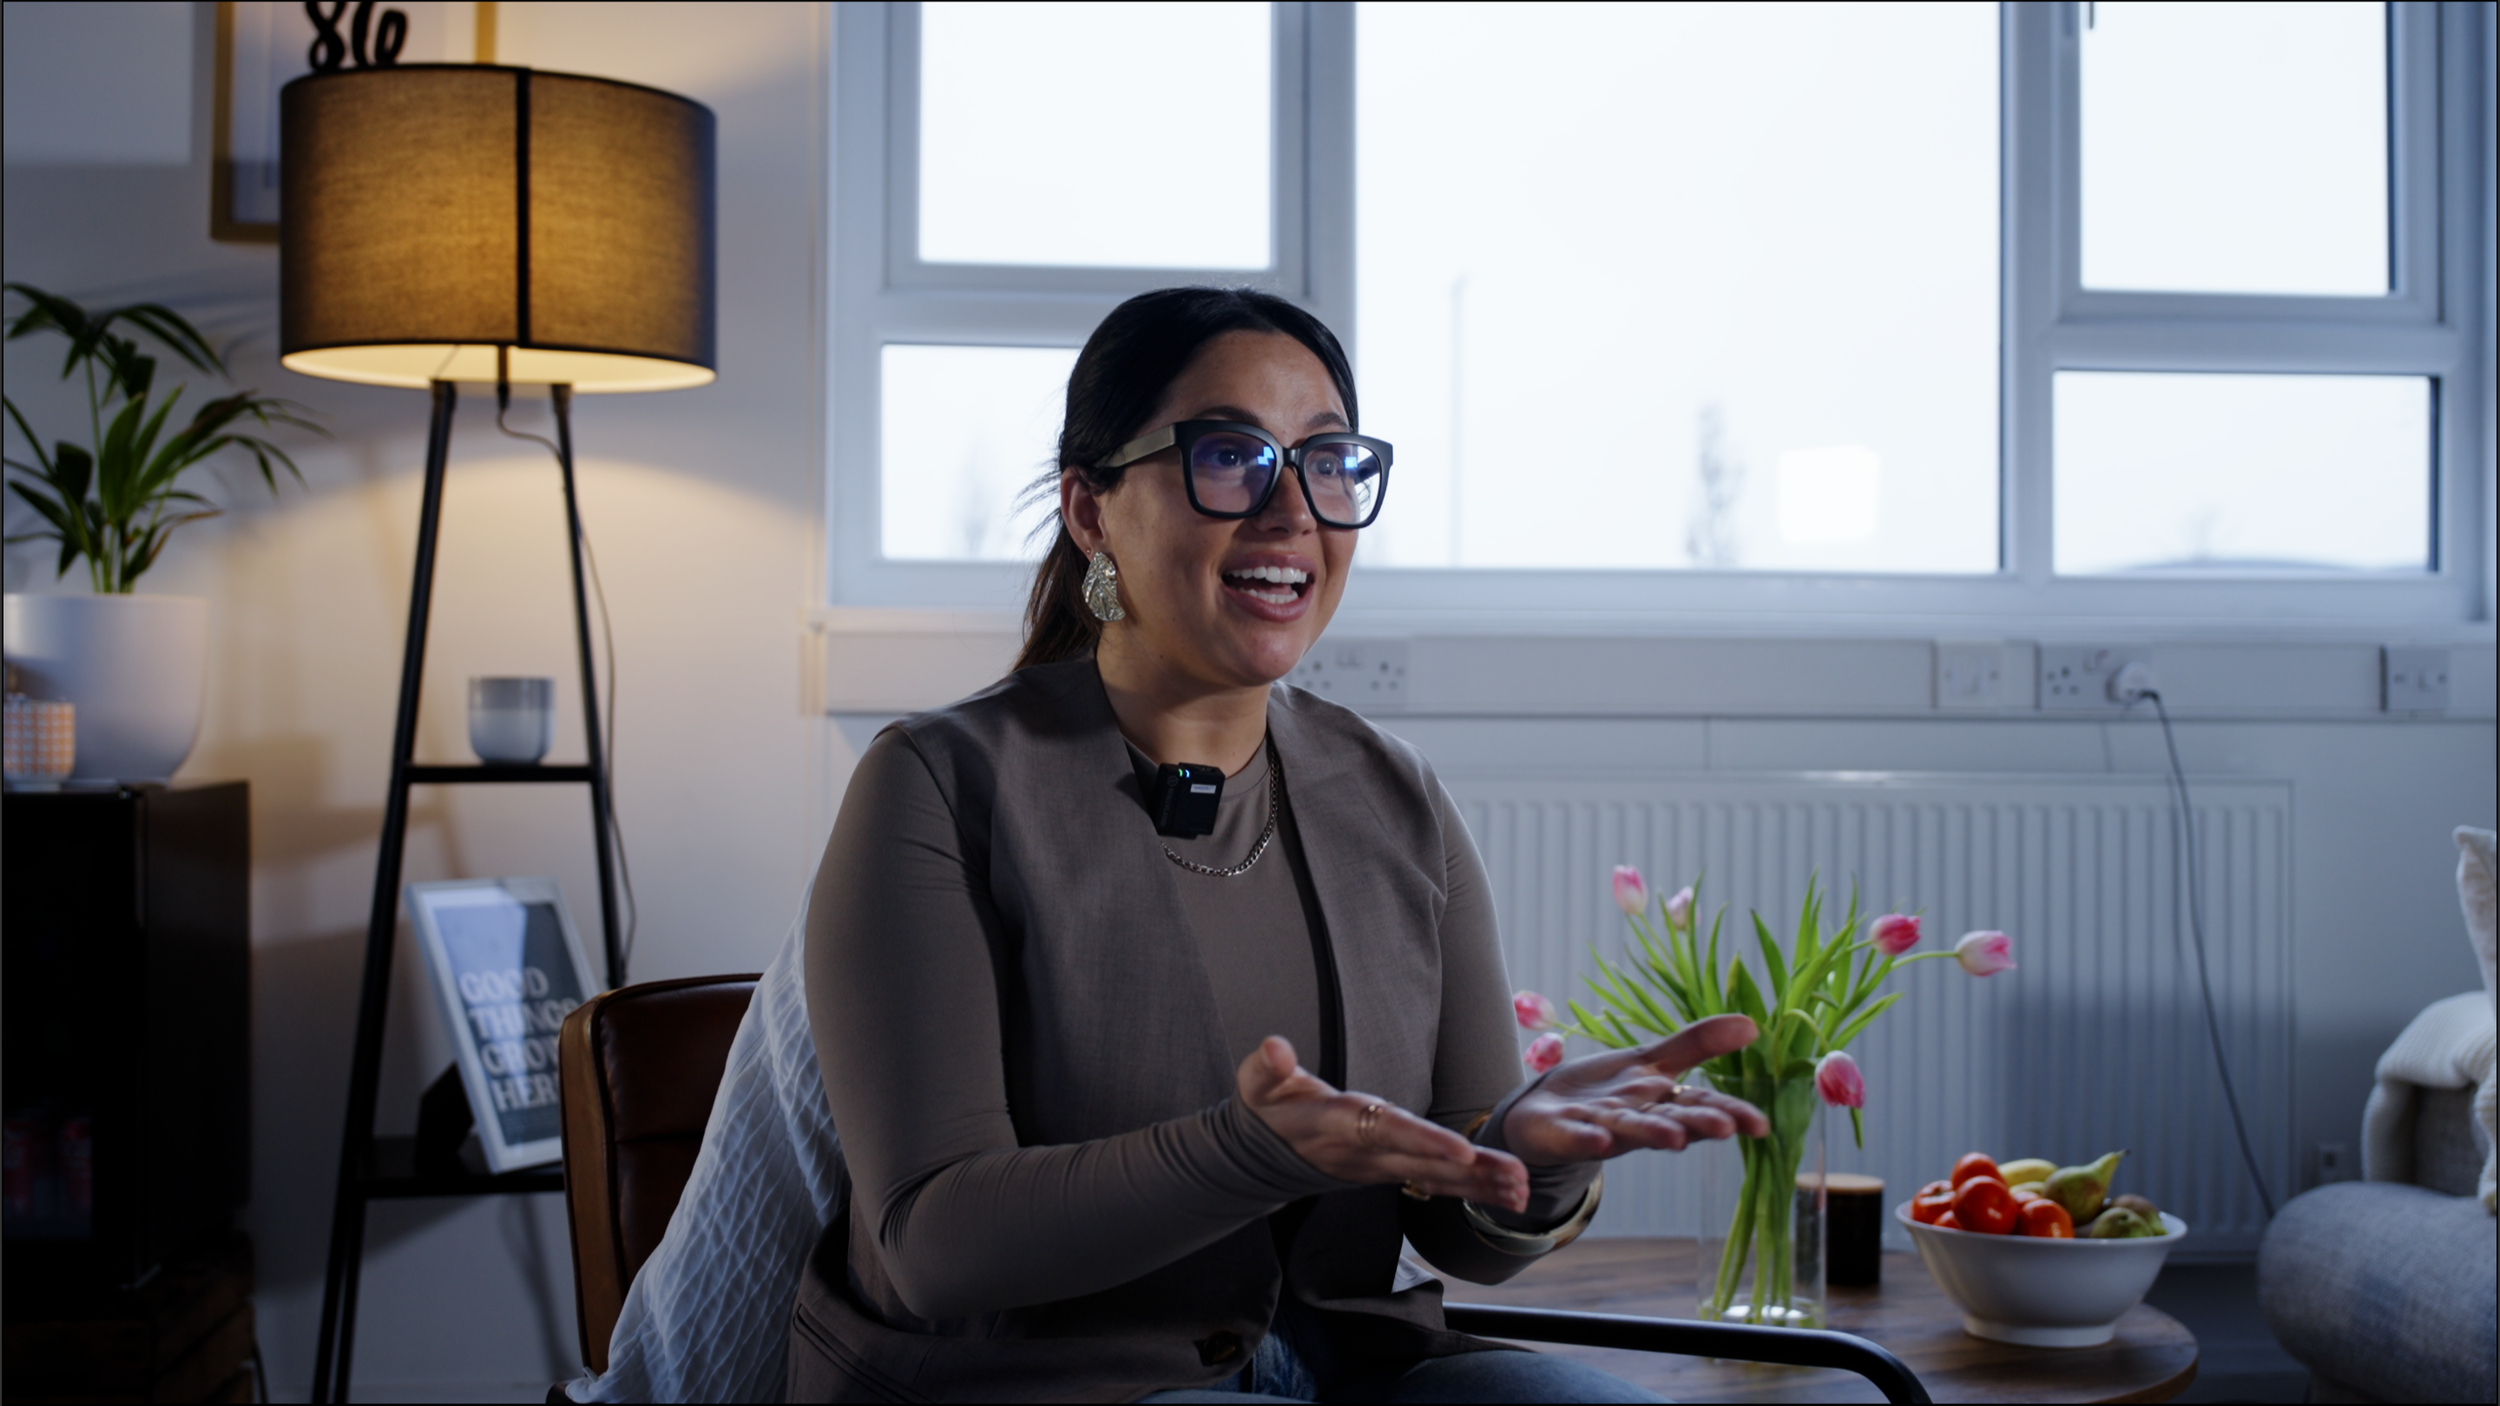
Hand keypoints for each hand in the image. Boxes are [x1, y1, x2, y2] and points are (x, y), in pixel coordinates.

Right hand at [1237, 1036, 1528, 1212]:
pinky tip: (1507, 1195)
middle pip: (1422, 1162)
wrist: (1259, 1154)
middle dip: (1469, 1172)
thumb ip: (1266, 1067)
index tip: (1461, 1150)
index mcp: (1336, 1124)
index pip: (1385, 1130)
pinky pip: (1434, 1185)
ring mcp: (1378, 1167)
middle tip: (1517, 1177)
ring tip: (1523, 1191)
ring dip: (1479, 1186)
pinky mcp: (1389, 1172)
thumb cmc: (1266, 1108)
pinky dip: (1471, 1191)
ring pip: (1433, 1179)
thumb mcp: (1256, 1083)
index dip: (1423, 1140)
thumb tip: (1274, 1048)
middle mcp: (1363, 1152)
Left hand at [1502, 1014, 1770, 1166]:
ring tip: (1676, 1138)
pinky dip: (1588, 1139)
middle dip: (1697, 1124)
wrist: (1545, 1112)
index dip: (1730, 1114)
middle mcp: (1636, 1119)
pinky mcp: (1563, 1131)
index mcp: (1660, 1102)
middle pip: (1670, 1120)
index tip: (1761, 1125)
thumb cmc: (1607, 1091)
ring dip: (1652, 1132)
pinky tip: (1600, 1141)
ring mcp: (1599, 1126)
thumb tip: (1752, 1025)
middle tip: (1726, 1128)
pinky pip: (1576, 1137)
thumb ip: (1697, 1045)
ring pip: (1630, 1129)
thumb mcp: (1651, 1062)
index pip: (1700, 1106)